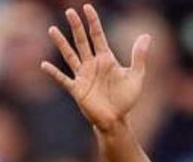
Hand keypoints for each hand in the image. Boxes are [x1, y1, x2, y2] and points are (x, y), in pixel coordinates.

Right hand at [40, 3, 150, 131]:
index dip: (93, 21)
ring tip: (52, 30)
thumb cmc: (126, 98)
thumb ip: (139, 56)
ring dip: (61, 44)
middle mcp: (92, 64)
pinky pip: (63, 79)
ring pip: (70, 55)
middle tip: (70, 11)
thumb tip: (147, 36)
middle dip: (76, 26)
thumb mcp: (136, 76)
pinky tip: (45, 65)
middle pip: (82, 41)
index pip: (97, 36)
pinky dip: (54, 73)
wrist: (116, 119)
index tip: (87, 7)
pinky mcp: (77, 89)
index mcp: (106, 59)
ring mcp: (83, 76)